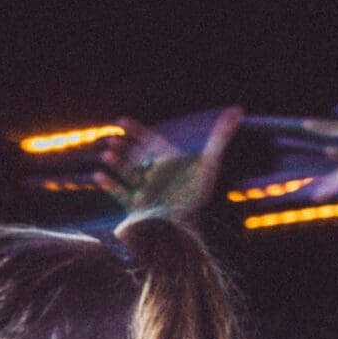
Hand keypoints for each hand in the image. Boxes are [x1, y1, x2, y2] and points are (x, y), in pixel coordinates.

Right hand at [96, 108, 242, 220]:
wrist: (186, 228)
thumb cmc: (196, 193)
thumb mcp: (209, 161)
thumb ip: (219, 136)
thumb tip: (238, 110)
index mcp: (168, 162)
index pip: (149, 141)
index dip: (136, 130)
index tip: (121, 120)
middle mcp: (155, 175)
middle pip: (135, 156)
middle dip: (123, 148)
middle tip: (111, 139)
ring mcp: (144, 190)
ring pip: (127, 173)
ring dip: (117, 164)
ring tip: (107, 154)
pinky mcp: (136, 207)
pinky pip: (120, 193)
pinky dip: (110, 185)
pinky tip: (99, 175)